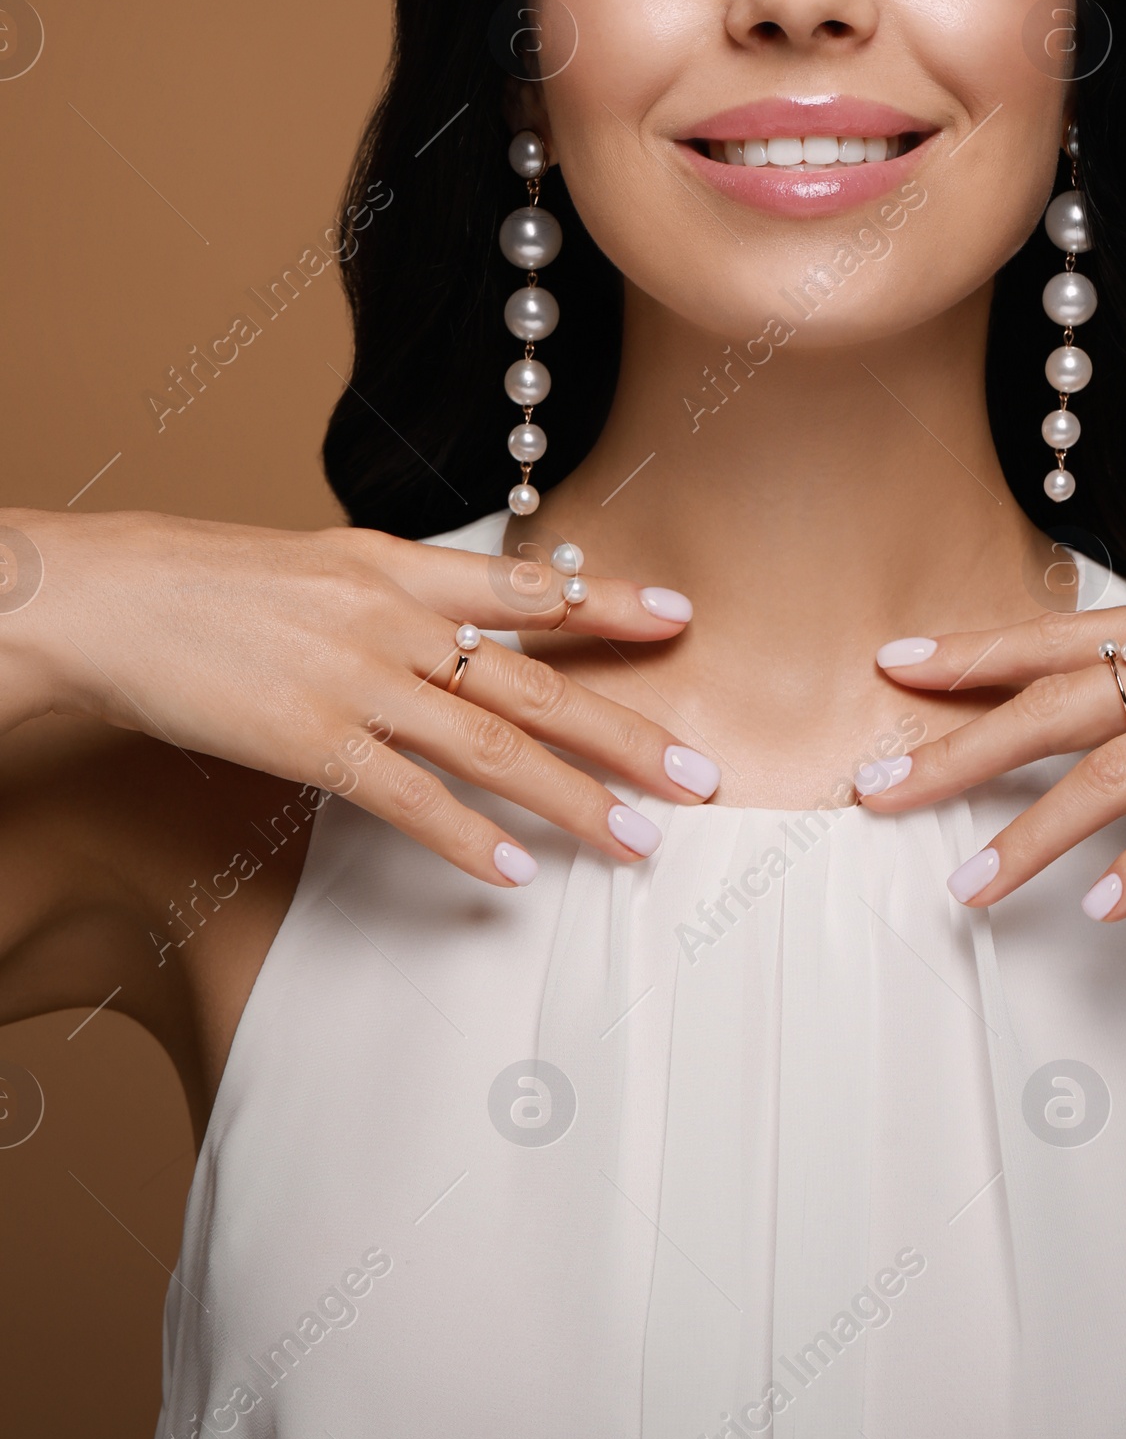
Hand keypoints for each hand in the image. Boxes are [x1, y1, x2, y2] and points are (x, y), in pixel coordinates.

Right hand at [0, 509, 717, 885]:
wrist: (112, 597)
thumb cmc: (208, 583)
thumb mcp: (320, 564)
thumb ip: (396, 594)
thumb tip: (458, 630)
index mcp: (398, 565)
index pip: (528, 585)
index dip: (610, 601)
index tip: (681, 616)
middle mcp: (395, 619)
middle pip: (536, 683)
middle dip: (628, 733)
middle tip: (700, 775)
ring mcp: (358, 681)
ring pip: (493, 748)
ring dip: (574, 801)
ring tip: (638, 841)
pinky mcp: (310, 741)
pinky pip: (406, 799)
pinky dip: (465, 839)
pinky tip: (511, 874)